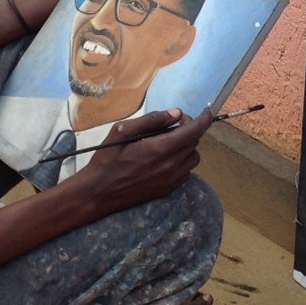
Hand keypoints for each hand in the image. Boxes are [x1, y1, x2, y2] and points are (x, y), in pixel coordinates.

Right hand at [68, 108, 212, 213]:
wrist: (98, 193)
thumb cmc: (106, 159)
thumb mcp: (122, 131)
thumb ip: (151, 120)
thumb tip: (176, 113)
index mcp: (160, 149)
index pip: (194, 131)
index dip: (204, 119)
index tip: (207, 111)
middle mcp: (170, 165)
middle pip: (195, 142)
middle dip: (190, 129)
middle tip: (174, 124)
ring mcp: (170, 180)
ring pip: (194, 158)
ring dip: (188, 146)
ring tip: (171, 141)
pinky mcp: (168, 189)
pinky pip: (186, 172)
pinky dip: (183, 161)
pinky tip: (167, 158)